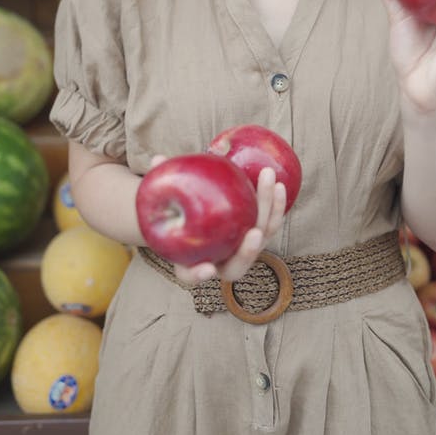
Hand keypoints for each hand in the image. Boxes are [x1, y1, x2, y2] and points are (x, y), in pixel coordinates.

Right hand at [147, 156, 286, 283]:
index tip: (207, 269)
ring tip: (273, 185)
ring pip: (261, 239)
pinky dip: (276, 206)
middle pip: (238, 263)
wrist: (195, 212)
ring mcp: (241, 250)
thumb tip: (156, 159)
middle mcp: (220, 262)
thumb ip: (160, 181)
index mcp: (191, 262)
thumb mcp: (164, 198)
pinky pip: (270, 223)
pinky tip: (279, 185)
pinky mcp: (257, 233)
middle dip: (249, 251)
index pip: (192, 275)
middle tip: (254, 234)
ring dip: (269, 214)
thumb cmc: (176, 207)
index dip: (198, 274)